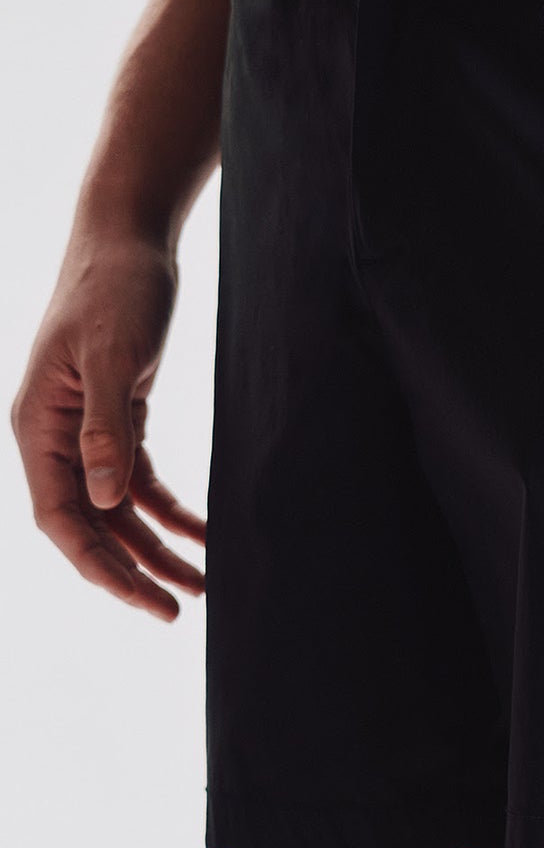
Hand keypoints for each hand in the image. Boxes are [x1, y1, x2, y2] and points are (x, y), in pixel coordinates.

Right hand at [10, 233, 205, 621]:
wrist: (129, 238)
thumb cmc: (114, 287)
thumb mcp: (111, 356)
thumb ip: (106, 429)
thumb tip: (102, 503)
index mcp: (37, 428)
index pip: (60, 518)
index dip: (98, 565)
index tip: (142, 599)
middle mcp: (54, 437)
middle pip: (89, 525)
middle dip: (130, 570)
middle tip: (177, 609)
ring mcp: (85, 429)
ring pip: (116, 509)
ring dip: (155, 547)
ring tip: (202, 584)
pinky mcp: (118, 416)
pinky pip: (139, 480)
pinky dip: (169, 509)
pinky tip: (201, 533)